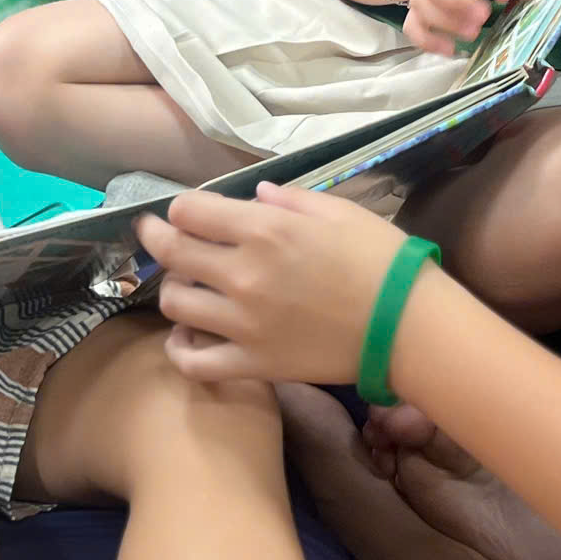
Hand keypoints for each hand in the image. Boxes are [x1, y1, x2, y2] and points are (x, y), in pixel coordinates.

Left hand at [137, 183, 415, 385]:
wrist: (408, 326)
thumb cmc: (381, 259)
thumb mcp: (340, 211)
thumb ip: (290, 199)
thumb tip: (255, 195)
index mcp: (265, 229)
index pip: (189, 211)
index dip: (181, 208)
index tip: (182, 211)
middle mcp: (243, 274)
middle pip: (171, 253)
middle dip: (154, 238)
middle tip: (152, 234)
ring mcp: (243, 324)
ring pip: (175, 305)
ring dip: (173, 290)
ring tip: (185, 287)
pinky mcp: (253, 363)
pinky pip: (194, 362)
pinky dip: (180, 350)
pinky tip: (186, 338)